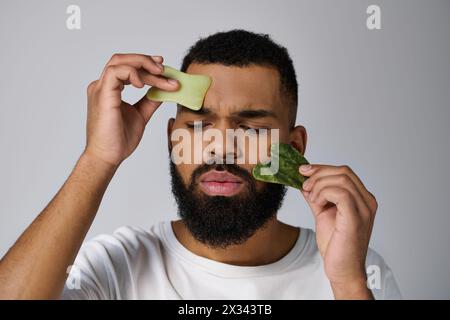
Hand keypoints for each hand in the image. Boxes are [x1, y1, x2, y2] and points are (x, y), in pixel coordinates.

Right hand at [84, 53, 179, 165]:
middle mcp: (102, 86)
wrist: (108, 157)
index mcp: (109, 89)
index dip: (144, 63)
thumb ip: (150, 101)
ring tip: (160, 75)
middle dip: (145, 60)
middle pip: (122, 59)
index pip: (126, 67)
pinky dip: (133, 73)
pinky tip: (144, 85)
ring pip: (120, 62)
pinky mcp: (102, 94)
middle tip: (163, 68)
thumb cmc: (119, 140)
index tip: (162, 66)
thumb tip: (164, 90)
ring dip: (143, 65)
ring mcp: (100, 89)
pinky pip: (115, 72)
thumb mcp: (141, 115)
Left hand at [299, 164, 377, 298]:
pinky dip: (324, 193)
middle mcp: (367, 201)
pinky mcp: (356, 217)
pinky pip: (341, 193)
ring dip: (320, 185)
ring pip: (341, 179)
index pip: (344, 172)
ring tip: (312, 198)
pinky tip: (317, 203)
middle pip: (343, 171)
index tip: (303, 171)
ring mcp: (364, 209)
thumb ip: (317, 197)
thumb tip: (305, 182)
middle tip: (304, 184)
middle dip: (319, 173)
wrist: (342, 269)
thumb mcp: (323, 213)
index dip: (322, 168)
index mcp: (362, 198)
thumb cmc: (336, 245)